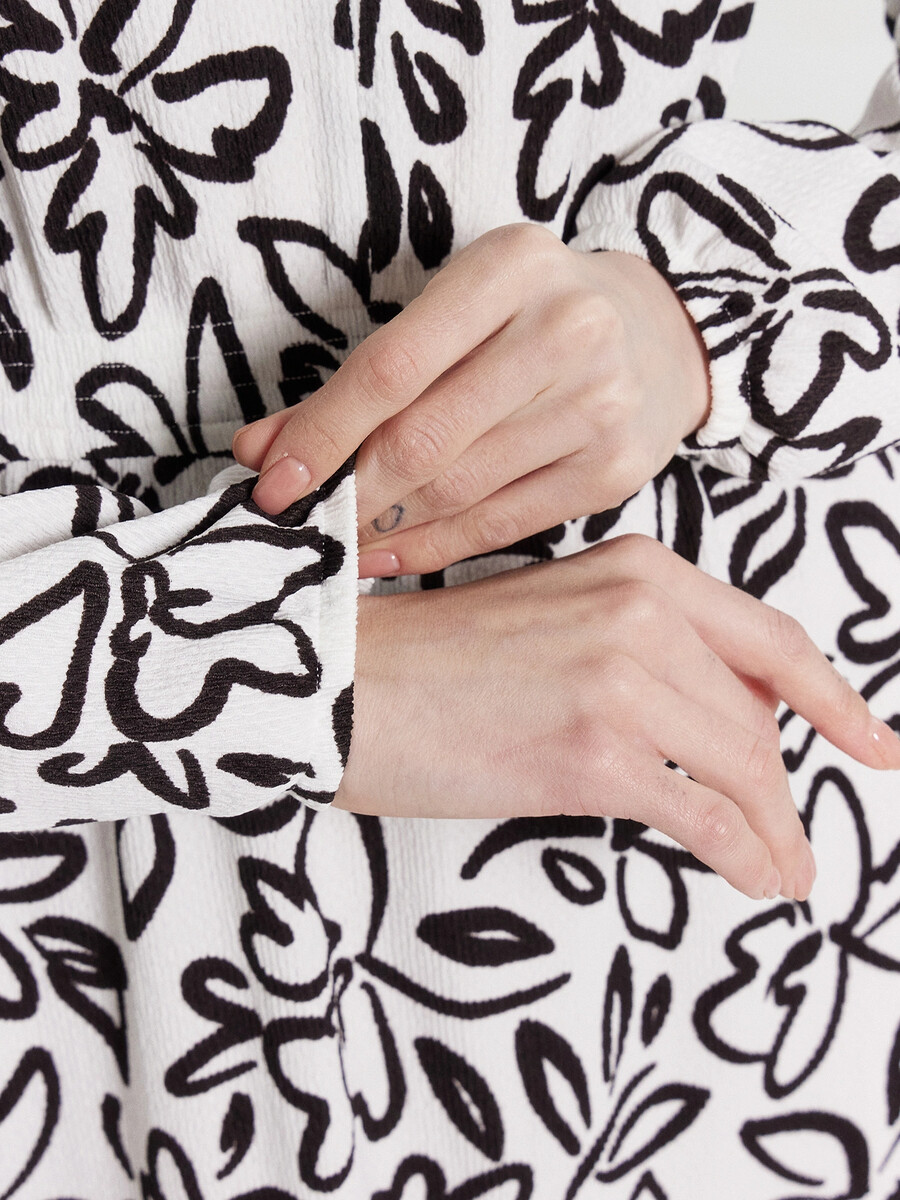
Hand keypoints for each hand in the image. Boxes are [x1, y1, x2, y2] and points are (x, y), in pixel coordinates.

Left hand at [230, 224, 710, 575]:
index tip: (272, 479)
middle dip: (347, 491)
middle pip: (423, 438)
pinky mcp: (612, 472)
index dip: (323, 432)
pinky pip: (501, 526)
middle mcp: (566, 331)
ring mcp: (599, 406)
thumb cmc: (529, 315)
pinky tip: (390, 556)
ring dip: (382, 526)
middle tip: (302, 520)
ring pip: (458, 489)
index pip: (392, 365)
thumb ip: (363, 374)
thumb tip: (261, 449)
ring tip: (339, 538)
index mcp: (511, 267)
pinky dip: (434, 548)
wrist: (655, 335)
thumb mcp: (453, 308)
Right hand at [336, 535, 899, 901]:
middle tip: (787, 835)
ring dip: (775, 833)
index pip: (772, 641)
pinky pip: (705, 816)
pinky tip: (755, 878)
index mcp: (638, 570)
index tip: (874, 745)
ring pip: (745, 770)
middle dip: (780, 788)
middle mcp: (642, 613)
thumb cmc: (435, 661)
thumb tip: (731, 718)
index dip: (837, 700)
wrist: (345, 686)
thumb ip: (646, 648)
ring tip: (782, 870)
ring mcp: (622, 680)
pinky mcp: (594, 754)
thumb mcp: (555, 619)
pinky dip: (744, 856)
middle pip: (759, 719)